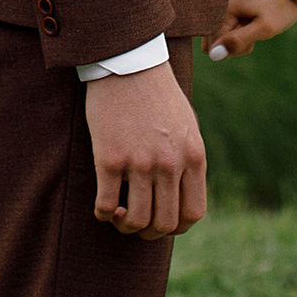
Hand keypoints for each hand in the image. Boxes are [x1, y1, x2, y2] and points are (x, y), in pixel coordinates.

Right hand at [86, 61, 208, 239]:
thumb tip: (182, 194)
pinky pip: (106, 206)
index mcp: (193, 157)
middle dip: (149, 232)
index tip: (161, 222)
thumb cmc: (157, 94)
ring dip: (125, 227)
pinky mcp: (109, 158)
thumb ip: (188, 160)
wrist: (128, 63)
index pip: (192, 213)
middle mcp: (170, 164)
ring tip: (118, 215)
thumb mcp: (187, 126)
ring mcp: (140, 163)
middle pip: (164, 223)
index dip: (176, 227)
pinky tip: (103, 206)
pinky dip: (103, 214)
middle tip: (136, 222)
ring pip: (135, 221)